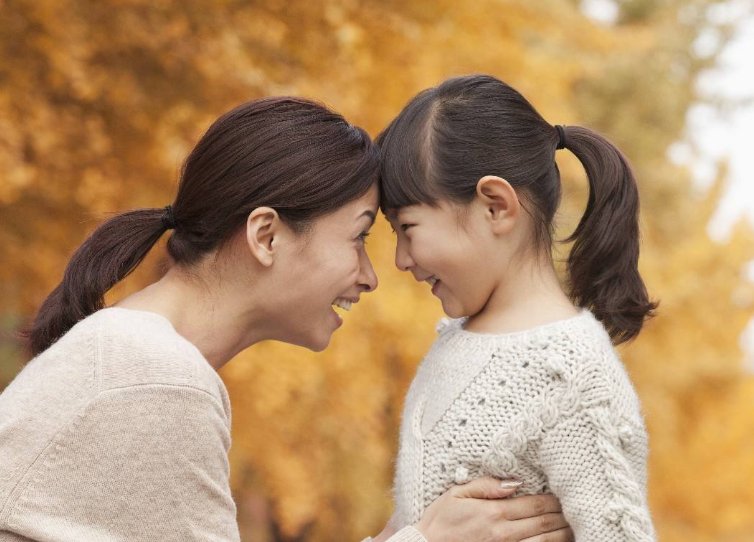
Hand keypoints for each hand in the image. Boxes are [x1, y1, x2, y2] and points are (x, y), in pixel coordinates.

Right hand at [415, 477, 573, 541]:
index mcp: (495, 513)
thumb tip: (515, 482)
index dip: (552, 499)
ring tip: (569, 526)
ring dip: (562, 534)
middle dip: (562, 515)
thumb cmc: (440, 520)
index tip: (561, 495)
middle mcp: (504, 533)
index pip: (535, 504)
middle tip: (571, 509)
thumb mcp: (458, 493)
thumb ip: (487, 486)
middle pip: (546, 524)